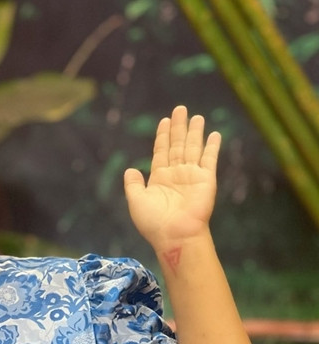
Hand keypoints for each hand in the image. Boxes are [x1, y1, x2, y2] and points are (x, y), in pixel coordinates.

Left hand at [124, 106, 220, 249]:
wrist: (175, 235)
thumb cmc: (154, 222)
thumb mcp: (136, 201)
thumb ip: (132, 184)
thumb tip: (130, 169)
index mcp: (159, 178)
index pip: (161, 151)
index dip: (163, 135)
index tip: (164, 120)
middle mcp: (176, 174)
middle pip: (177, 144)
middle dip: (178, 127)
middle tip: (180, 109)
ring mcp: (192, 176)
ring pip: (192, 148)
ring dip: (194, 132)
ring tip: (196, 116)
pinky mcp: (206, 179)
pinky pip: (209, 159)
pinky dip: (212, 146)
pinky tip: (214, 134)